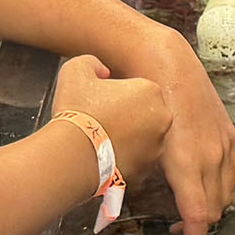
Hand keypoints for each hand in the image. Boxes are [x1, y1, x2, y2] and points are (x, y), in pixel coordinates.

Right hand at [50, 52, 170, 193]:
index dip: (115, 95)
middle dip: (126, 117)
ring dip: (127, 139)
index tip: (100, 102)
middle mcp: (162, 119)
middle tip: (101, 121)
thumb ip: (92, 63)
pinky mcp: (146, 171)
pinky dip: (124, 159)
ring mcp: (156, 148)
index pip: (136, 89)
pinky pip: (135, 161)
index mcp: (150, 91)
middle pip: (144, 113)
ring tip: (101, 140)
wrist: (73, 156)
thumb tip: (103, 71)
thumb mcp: (76, 70)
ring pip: (142, 139)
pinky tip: (104, 157)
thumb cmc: (77, 113)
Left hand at [154, 68, 234, 234]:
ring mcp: (224, 144)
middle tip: (180, 229)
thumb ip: (150, 175)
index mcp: (187, 161)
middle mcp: (211, 156)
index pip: (200, 212)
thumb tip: (143, 201)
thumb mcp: (142, 144)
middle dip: (200, 224)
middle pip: (216, 207)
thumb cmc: (145, 102)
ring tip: (194, 209)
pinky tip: (212, 185)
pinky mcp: (230, 135)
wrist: (168, 65)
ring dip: (214, 206)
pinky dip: (225, 185)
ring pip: (228, 192)